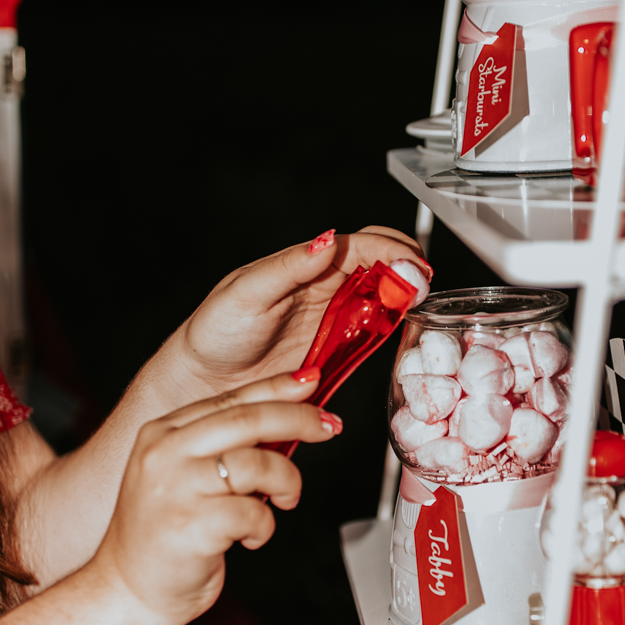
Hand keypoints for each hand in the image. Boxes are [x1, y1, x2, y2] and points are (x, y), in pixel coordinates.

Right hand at [92, 371, 335, 624]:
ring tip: (283, 499)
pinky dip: (265, 526)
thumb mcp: (183, 474)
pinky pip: (254, 513)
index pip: (230, 398)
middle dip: (298, 420)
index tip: (312, 381)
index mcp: (162, 433)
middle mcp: (164, 453)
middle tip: (327, 427)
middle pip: (247, 420)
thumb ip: (222, 445)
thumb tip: (286, 417)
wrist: (128, 590)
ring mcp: (174, 489)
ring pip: (258, 465)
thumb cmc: (164, 535)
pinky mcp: (190, 526)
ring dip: (286, 483)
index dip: (277, 387)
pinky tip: (252, 536)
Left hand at [173, 227, 428, 392]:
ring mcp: (334, 320)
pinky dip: (393, 328)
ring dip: (405, 296)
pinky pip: (374, 335)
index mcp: (305, 264)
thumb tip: (326, 240)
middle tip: (420, 284)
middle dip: (407, 267)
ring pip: (383, 298)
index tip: (409, 263)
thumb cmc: (215, 333)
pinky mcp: (337, 352)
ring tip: (417, 302)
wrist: (204, 383)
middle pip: (381, 265)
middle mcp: (324, 287)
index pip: (360, 244)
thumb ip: (289, 267)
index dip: (389, 249)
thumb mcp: (247, 292)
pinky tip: (400, 329)